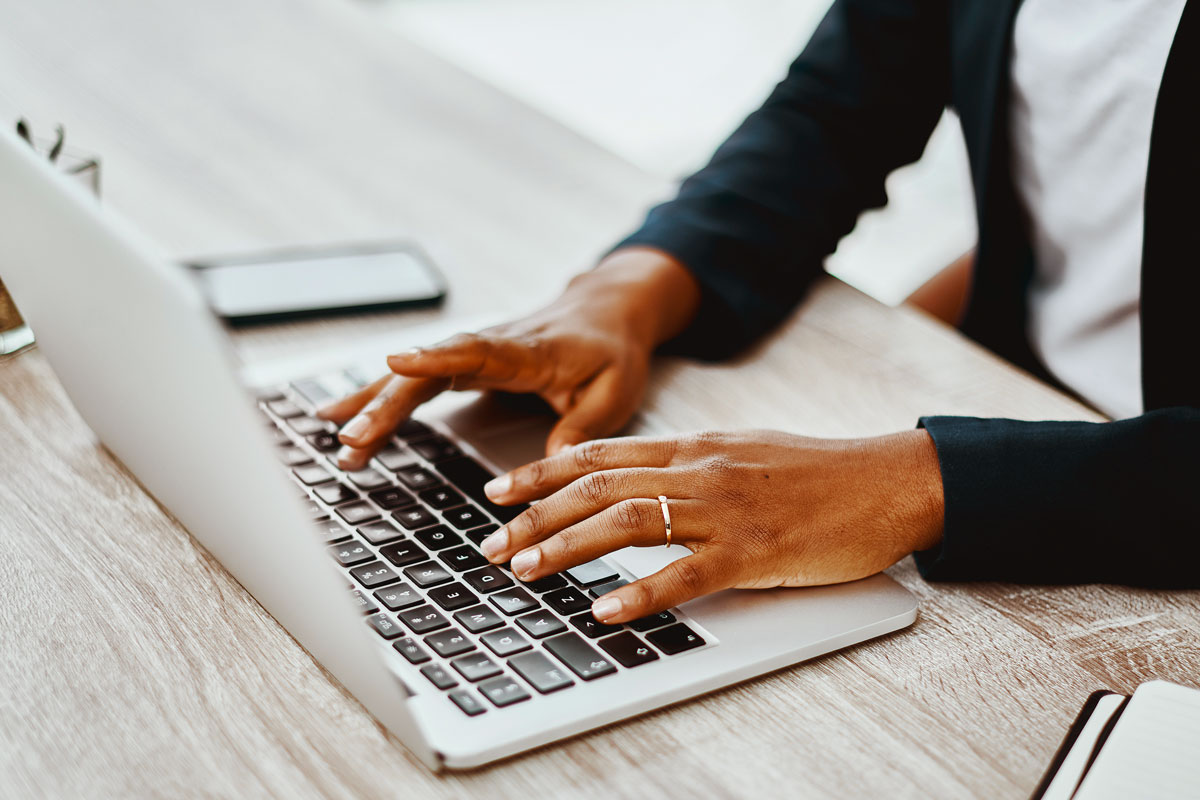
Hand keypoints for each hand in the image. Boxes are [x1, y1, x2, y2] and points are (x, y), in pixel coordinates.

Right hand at [317, 248, 700, 469]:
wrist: (607, 309)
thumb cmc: (612, 349)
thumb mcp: (615, 391)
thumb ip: (582, 428)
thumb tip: (549, 468)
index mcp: (528, 351)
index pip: (476, 350)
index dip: (435, 356)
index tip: (395, 363)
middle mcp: (491, 346)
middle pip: (429, 372)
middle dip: (388, 403)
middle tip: (352, 438)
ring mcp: (473, 353)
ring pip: (415, 376)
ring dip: (374, 404)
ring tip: (336, 438)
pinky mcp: (464, 363)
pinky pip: (417, 381)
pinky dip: (380, 398)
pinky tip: (343, 415)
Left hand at [477, 429, 943, 623]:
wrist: (889, 481)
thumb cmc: (820, 472)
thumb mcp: (743, 452)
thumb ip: (690, 465)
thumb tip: (639, 481)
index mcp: (695, 446)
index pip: (601, 453)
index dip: (542, 470)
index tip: (500, 489)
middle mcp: (699, 471)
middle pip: (598, 486)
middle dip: (535, 515)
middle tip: (492, 542)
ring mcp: (725, 510)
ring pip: (626, 521)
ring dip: (566, 547)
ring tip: (524, 569)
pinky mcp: (755, 552)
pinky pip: (685, 574)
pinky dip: (640, 593)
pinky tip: (606, 610)